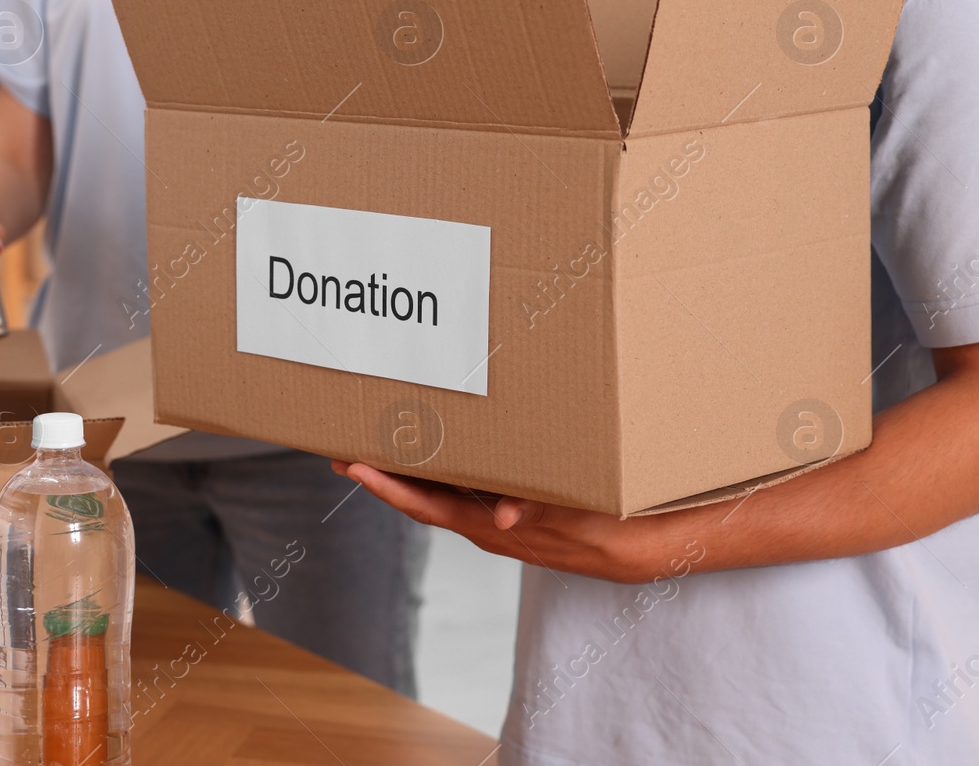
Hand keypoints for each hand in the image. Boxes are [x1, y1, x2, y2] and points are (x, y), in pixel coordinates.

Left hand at [336, 461, 708, 583]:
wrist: (638, 546)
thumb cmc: (601, 528)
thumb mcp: (570, 516)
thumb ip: (534, 512)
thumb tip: (504, 518)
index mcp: (486, 525)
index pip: (421, 505)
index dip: (383, 485)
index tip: (350, 463)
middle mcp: (479, 522)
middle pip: (417, 493)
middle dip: (379, 467)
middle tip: (340, 436)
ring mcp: (491, 515)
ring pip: (437, 486)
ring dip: (406, 463)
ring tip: (376, 431)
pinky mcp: (506, 504)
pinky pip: (464, 482)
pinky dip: (444, 462)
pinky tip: (437, 438)